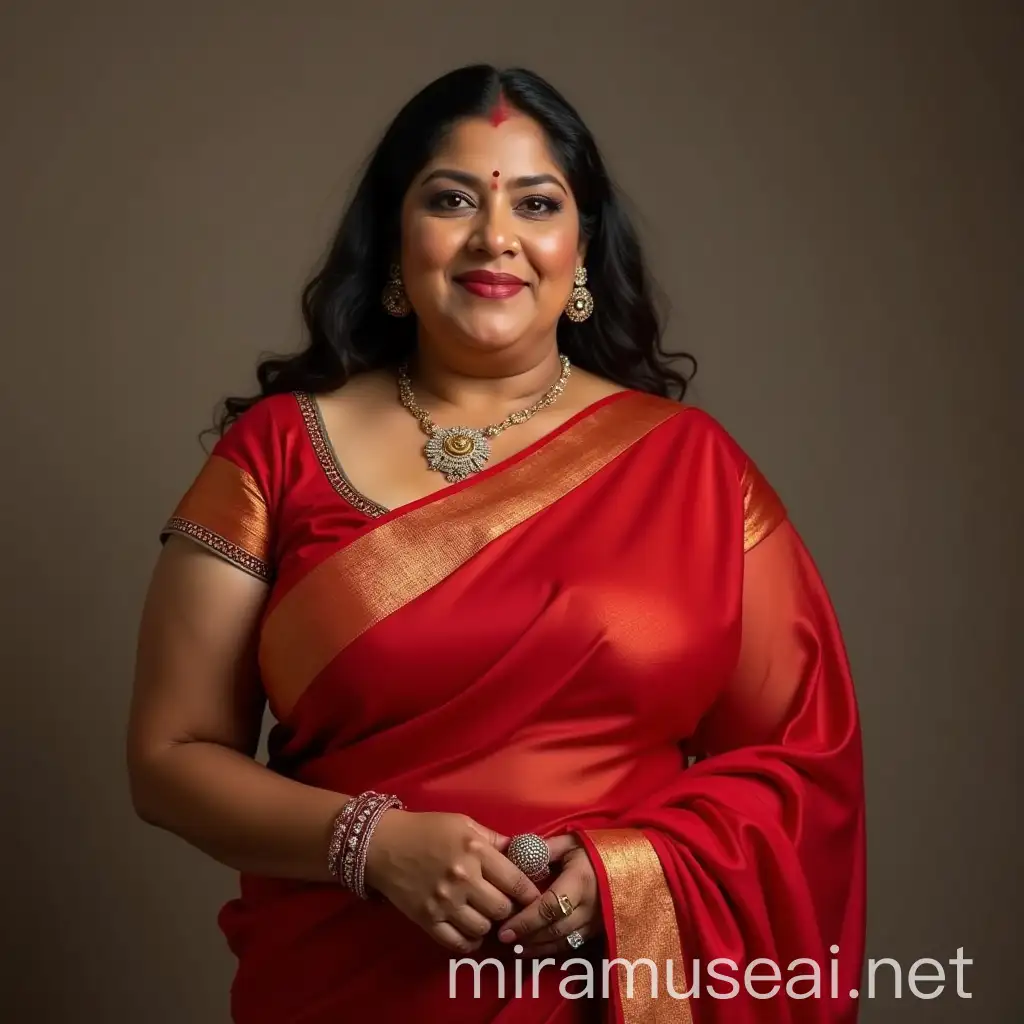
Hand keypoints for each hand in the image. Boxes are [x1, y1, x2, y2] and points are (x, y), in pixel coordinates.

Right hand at [364, 810, 541, 954]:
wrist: (383, 844)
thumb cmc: (427, 829)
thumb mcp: (464, 824)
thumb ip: (494, 839)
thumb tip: (524, 851)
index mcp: (475, 851)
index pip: (516, 881)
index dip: (530, 893)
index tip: (533, 897)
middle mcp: (463, 878)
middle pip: (502, 909)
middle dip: (508, 907)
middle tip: (505, 903)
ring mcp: (444, 902)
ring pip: (483, 928)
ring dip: (488, 923)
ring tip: (485, 914)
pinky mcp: (427, 920)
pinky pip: (458, 943)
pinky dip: (470, 941)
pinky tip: (471, 929)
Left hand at [497, 834, 602, 955]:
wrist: (634, 863)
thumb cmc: (597, 851)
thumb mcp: (572, 843)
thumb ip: (545, 849)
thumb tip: (515, 852)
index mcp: (579, 881)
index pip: (548, 907)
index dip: (525, 921)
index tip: (504, 929)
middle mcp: (589, 906)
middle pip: (554, 928)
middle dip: (528, 937)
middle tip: (503, 940)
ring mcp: (597, 921)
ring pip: (564, 941)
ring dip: (538, 947)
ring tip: (516, 948)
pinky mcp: (600, 930)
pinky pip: (574, 944)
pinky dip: (553, 949)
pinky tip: (537, 949)